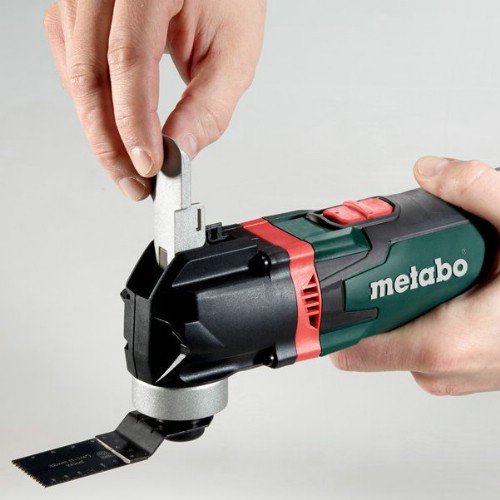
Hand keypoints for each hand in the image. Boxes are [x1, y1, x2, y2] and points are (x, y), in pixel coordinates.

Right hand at [44, 0, 265, 199]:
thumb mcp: (234, 54)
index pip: (129, 57)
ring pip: (77, 76)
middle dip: (111, 141)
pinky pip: (73, 70)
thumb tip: (179, 152)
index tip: (147, 166)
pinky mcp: (77, 17)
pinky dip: (94, 109)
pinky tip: (114, 131)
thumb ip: (208, 106)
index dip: (134, 121)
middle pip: (92, 72)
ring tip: (128, 167)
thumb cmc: (228, 0)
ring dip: (100, 131)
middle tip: (134, 183)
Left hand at [331, 157, 499, 395]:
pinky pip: (418, 338)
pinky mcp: (461, 367)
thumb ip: (477, 191)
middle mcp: (443, 370)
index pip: (351, 345)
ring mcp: (451, 373)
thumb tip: (430, 172)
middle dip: (372, 292)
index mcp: (444, 345)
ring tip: (424, 270)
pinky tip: (442, 286)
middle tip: (385, 259)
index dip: (331, 313)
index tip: (322, 284)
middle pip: (368, 332)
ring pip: (393, 333)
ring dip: (400, 299)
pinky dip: (420, 310)